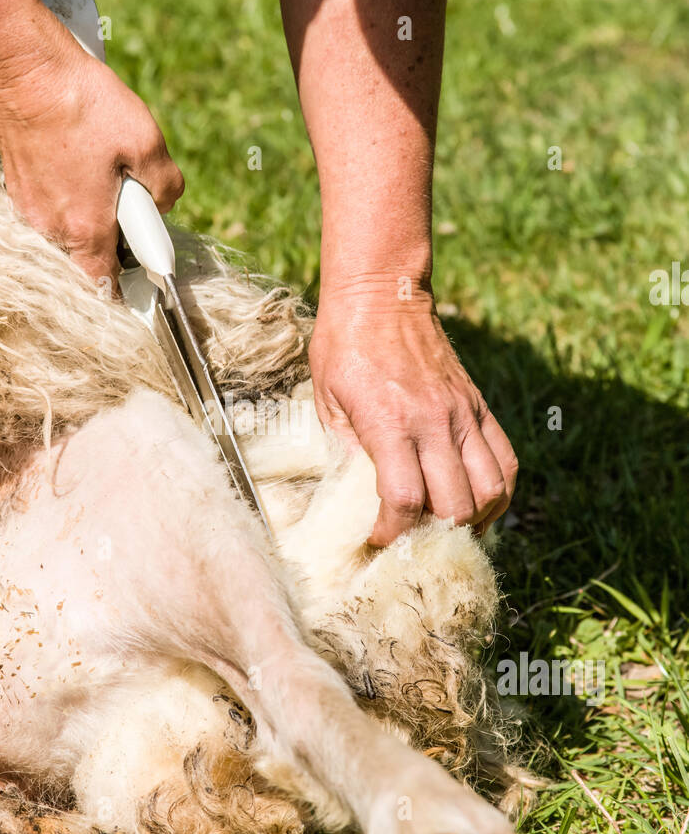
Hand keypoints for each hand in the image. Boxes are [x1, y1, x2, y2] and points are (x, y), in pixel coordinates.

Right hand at [0, 5, 183, 282]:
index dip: (130, 283)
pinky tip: (79, 160)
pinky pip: (52, 208)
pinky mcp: (18, 187)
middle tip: (131, 204)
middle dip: (114, 241)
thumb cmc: (85, 104)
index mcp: (85, 229)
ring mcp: (29, 209)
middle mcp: (51, 228)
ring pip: (69, 231)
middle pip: (88, 258)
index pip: (106, 287)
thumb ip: (166, 187)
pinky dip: (70, 195)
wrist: (24, 67)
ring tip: (103, 173)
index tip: (145, 269)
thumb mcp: (147, 142)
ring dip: (91, 214)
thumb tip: (162, 205)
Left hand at [309, 287, 517, 546]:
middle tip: (413, 541)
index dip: (393, 533)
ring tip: (448, 529)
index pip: (405, 499)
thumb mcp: (325, 400)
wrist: (382, 293)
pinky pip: (507, 461)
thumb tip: (357, 499)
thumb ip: (344, 451)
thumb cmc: (344, 346)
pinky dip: (498, 493)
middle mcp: (434, 421)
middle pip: (456, 506)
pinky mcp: (479, 406)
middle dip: (434, 536)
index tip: (377, 541)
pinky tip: (478, 505)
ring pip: (493, 490)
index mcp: (389, 422)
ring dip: (474, 521)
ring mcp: (463, 414)